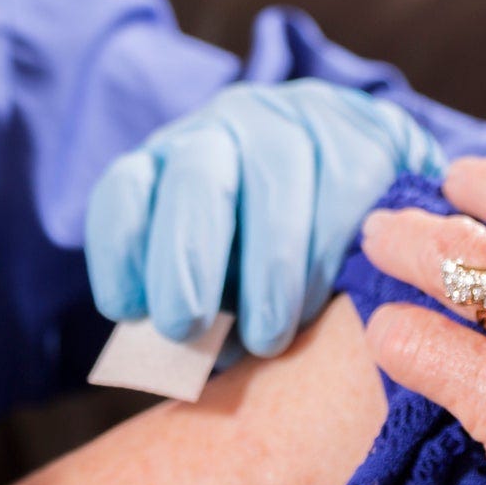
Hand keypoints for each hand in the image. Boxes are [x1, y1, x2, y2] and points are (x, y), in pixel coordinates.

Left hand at [87, 79, 443, 355]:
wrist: (365, 179)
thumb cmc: (270, 249)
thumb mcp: (221, 273)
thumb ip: (198, 308)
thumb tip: (188, 357)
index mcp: (170, 164)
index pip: (126, 190)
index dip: (120, 249)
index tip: (128, 310)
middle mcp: (224, 131)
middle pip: (195, 178)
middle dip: (184, 256)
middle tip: (184, 326)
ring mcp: (294, 126)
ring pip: (275, 186)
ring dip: (266, 274)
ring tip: (264, 340)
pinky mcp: (361, 137)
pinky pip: (340, 197)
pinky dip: (324, 260)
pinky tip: (318, 304)